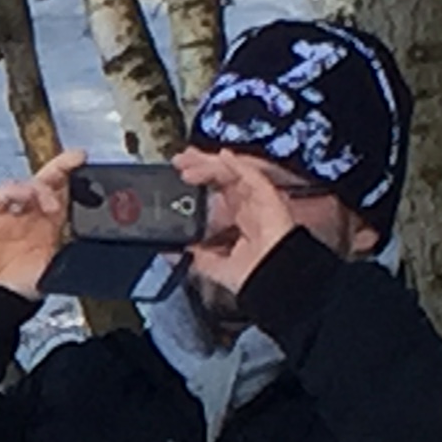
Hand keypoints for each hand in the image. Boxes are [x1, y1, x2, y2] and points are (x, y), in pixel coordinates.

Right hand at [0, 148, 83, 301]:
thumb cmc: (15, 287)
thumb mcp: (53, 269)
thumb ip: (70, 253)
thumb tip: (94, 246)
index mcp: (48, 225)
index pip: (63, 194)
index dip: (75, 178)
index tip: (88, 165)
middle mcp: (29, 214)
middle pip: (47, 181)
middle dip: (61, 167)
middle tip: (75, 158)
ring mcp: (8, 213)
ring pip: (26, 185)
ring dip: (41, 188)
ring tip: (51, 205)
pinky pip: (0, 194)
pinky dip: (14, 191)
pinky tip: (24, 197)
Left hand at [175, 146, 302, 294]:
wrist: (271, 283)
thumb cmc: (252, 277)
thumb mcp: (211, 265)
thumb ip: (193, 255)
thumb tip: (170, 249)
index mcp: (237, 221)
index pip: (217, 193)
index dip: (200, 181)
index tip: (180, 175)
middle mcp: (248, 208)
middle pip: (223, 178)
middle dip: (201, 166)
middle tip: (180, 160)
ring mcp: (260, 202)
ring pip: (234, 174)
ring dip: (211, 165)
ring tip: (190, 161)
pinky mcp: (271, 199)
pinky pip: (255, 177)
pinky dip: (239, 166)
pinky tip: (224, 157)